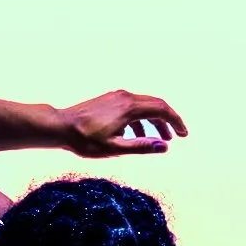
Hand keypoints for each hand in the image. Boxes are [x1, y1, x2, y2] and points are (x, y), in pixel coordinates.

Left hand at [63, 90, 186, 158]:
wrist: (61, 126)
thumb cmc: (85, 140)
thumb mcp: (115, 148)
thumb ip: (141, 147)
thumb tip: (164, 146)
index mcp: (129, 107)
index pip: (162, 109)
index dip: (176, 122)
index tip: (183, 135)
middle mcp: (126, 97)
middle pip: (156, 104)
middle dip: (168, 120)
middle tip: (177, 136)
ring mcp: (117, 96)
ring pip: (144, 105)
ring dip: (154, 121)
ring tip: (160, 139)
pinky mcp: (110, 99)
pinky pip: (132, 107)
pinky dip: (140, 119)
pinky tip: (136, 134)